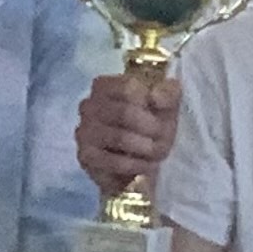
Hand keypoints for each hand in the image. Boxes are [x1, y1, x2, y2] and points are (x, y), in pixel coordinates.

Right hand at [75, 74, 178, 198]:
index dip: (151, 101)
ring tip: (158, 152)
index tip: (162, 112)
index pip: (128, 87)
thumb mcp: (167, 105)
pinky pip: (115, 162)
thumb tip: (155, 96)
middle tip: (164, 136)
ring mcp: (84, 131)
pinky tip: (148, 165)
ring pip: (121, 137)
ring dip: (147, 147)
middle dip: (151, 127)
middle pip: (125, 112)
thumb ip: (167, 93)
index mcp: (104, 86)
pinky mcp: (86, 157)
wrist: (139, 160)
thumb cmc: (151, 125)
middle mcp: (88, 106)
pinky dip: (137, 164)